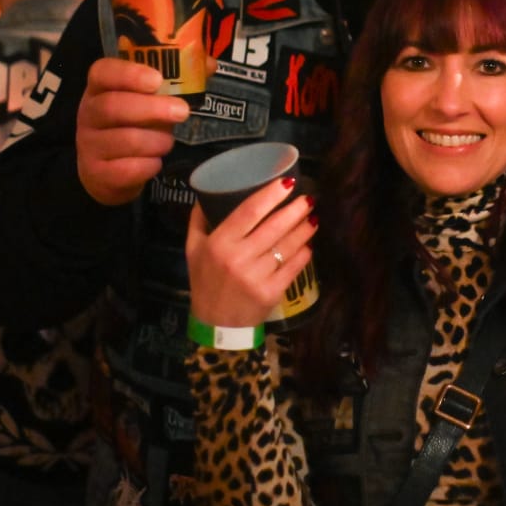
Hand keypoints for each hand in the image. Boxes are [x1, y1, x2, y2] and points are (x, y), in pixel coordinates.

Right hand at [75, 58, 189, 205]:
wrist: (109, 170)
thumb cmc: (135, 124)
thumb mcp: (150, 99)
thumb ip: (177, 79)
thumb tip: (208, 65)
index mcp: (100, 88)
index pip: (103, 72)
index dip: (128, 73)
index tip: (157, 79)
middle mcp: (88, 113)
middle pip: (112, 106)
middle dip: (152, 109)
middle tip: (182, 111)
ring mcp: (89, 145)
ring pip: (125, 140)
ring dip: (157, 141)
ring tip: (167, 141)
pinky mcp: (96, 173)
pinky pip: (127, 169)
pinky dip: (149, 165)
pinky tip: (155, 161)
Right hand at [185, 178, 316, 328]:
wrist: (215, 324)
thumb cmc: (205, 281)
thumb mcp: (193, 249)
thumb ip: (200, 220)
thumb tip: (208, 192)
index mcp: (219, 243)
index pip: (249, 212)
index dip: (270, 195)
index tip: (287, 182)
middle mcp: (238, 258)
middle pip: (274, 226)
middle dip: (295, 209)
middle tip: (309, 198)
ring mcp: (256, 276)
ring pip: (287, 245)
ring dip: (304, 229)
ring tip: (312, 217)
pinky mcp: (271, 292)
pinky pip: (294, 266)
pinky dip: (304, 253)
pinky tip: (308, 243)